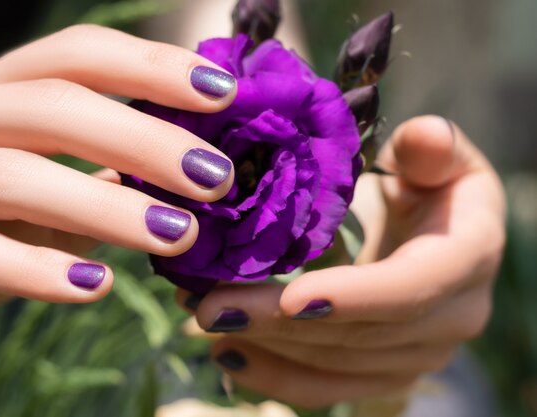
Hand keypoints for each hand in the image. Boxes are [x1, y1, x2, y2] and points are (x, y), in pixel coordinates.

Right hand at [0, 24, 237, 357]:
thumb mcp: (37, 192)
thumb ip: (95, 178)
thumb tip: (186, 174)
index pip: (73, 58)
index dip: (149, 66)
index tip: (222, 90)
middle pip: (49, 106)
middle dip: (143, 138)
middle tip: (216, 178)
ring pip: (11, 176)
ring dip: (104, 207)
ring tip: (178, 235)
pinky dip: (32, 270)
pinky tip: (94, 287)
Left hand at [178, 116, 504, 409]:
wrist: (444, 235)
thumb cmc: (434, 185)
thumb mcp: (438, 157)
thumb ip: (430, 147)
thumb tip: (425, 135)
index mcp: (465, 258)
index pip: (412, 288)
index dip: (355, 297)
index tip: (292, 298)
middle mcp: (449, 320)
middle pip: (359, 335)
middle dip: (280, 323)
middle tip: (209, 304)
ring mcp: (416, 353)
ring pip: (335, 366)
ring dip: (266, 345)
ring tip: (203, 316)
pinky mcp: (384, 370)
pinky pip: (328, 386)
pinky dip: (276, 376)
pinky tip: (227, 353)